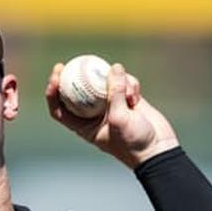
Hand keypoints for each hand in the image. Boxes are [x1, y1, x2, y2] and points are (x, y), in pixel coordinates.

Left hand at [45, 62, 179, 168]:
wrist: (158, 150)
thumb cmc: (133, 142)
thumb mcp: (120, 119)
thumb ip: (115, 93)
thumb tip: (114, 67)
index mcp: (84, 126)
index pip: (60, 109)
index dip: (53, 92)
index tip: (57, 75)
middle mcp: (94, 115)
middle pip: (79, 91)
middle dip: (77, 74)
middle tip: (76, 61)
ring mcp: (111, 106)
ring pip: (105, 83)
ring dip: (117, 82)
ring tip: (128, 94)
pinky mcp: (127, 100)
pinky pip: (124, 83)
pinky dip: (130, 85)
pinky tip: (136, 95)